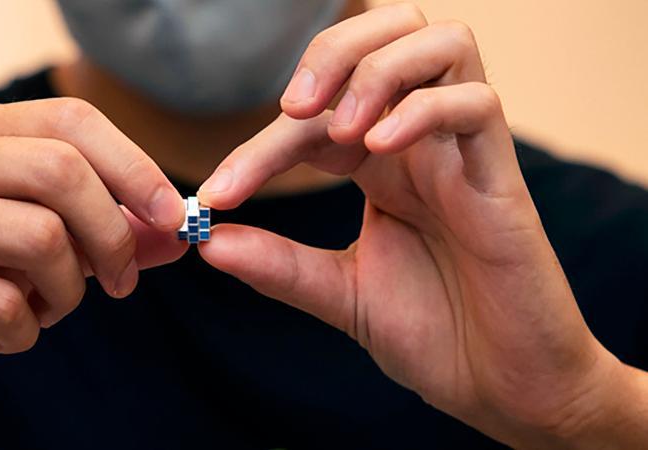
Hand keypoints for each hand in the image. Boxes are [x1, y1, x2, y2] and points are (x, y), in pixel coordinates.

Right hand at [0, 98, 186, 428]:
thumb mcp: (33, 248)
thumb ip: (103, 234)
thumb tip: (178, 236)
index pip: (72, 119)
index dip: (135, 167)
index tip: (173, 217)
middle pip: (62, 171)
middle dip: (112, 236)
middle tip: (119, 283)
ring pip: (41, 238)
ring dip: (67, 293)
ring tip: (48, 310)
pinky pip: (1, 302)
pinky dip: (24, 332)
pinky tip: (7, 334)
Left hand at [198, 4, 644, 446]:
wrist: (502, 386)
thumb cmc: (433, 333)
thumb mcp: (339, 294)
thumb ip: (278, 265)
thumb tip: (207, 242)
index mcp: (378, 162)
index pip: (313, 117)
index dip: (257, 147)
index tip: (214, 197)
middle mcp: (419, 142)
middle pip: (389, 33)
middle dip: (332, 52)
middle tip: (293, 108)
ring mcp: (463, 153)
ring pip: (441, 44)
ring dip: (378, 69)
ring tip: (342, 126)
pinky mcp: (502, 177)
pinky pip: (476, 104)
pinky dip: (423, 111)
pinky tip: (381, 149)